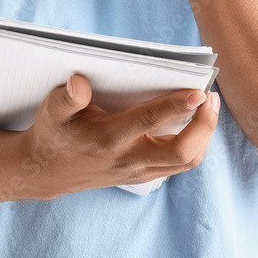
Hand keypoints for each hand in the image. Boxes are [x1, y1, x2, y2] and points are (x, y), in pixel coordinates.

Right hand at [17, 73, 219, 199]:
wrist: (47, 172)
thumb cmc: (53, 133)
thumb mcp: (52, 110)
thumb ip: (67, 97)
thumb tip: (79, 82)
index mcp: (109, 139)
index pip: (150, 121)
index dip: (176, 105)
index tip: (198, 91)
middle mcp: (129, 159)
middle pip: (182, 152)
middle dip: (204, 126)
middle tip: (210, 97)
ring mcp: (138, 171)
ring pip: (187, 161)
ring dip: (204, 135)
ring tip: (208, 107)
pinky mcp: (143, 175)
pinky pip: (179, 165)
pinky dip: (194, 144)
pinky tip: (194, 122)